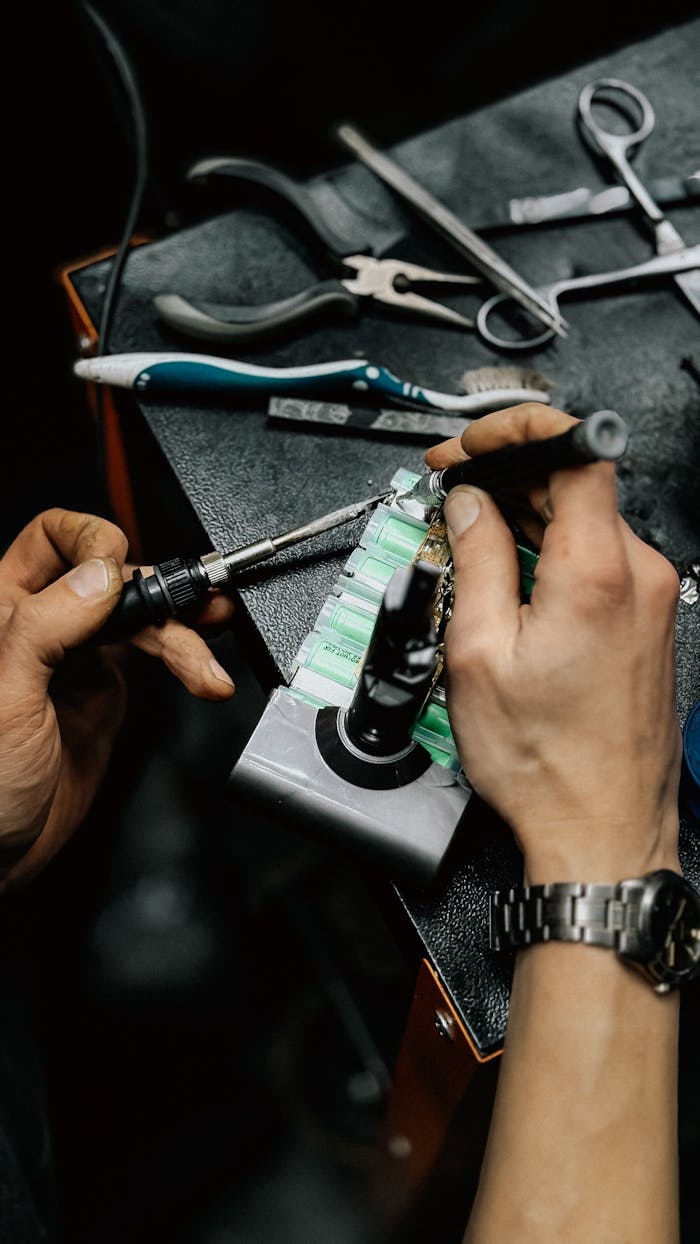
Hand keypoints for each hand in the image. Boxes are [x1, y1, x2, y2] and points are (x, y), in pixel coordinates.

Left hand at [0, 509, 235, 888]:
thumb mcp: (3, 697)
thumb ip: (46, 627)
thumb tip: (101, 576)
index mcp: (2, 608)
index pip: (53, 539)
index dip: (92, 542)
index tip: (120, 573)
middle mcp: (42, 623)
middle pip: (113, 577)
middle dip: (159, 591)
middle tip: (193, 609)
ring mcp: (77, 655)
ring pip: (142, 616)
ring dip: (184, 631)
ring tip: (209, 655)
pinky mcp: (106, 688)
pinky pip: (154, 655)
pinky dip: (187, 661)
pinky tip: (204, 675)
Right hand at [426, 403, 681, 882]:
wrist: (599, 829)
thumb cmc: (547, 764)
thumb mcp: (479, 654)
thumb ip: (475, 560)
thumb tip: (470, 505)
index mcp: (597, 573)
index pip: (577, 450)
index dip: (520, 431)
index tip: (477, 444)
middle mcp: (638, 578)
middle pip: (577, 484)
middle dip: (510, 473)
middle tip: (454, 486)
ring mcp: (650, 601)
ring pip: (586, 522)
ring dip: (529, 514)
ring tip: (473, 532)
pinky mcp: (646, 623)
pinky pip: (598, 559)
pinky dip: (553, 550)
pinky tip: (511, 569)